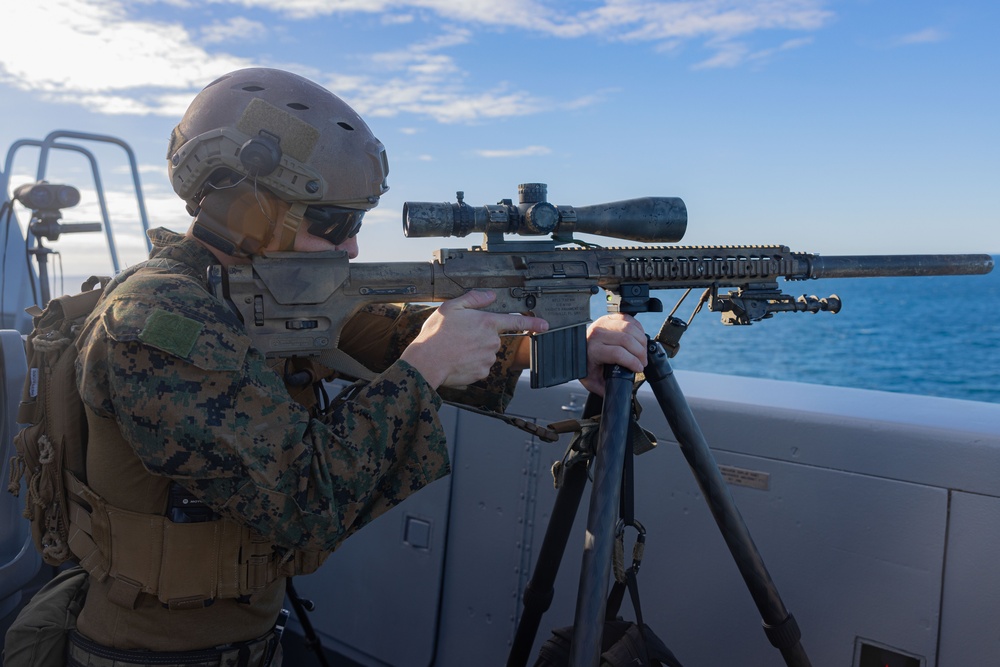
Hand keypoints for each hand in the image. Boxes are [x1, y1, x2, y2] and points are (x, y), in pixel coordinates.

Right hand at [401, 291, 548, 388]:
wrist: (427, 362)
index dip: (533, 323)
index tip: (545, 325)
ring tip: (455, 349)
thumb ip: (474, 299)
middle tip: (460, 337)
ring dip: (475, 351)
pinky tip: (457, 360)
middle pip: (493, 338)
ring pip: (486, 353)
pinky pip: (480, 367)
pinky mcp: (482, 373)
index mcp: (487, 323)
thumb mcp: (452, 307)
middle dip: (481, 337)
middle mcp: (492, 341)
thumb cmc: (437, 334)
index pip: (515, 322)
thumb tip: (490, 295)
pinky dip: (471, 364)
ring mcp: (488, 359)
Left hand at [580, 313, 647, 395]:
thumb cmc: (586, 365)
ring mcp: (603, 323)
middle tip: (643, 362)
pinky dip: (638, 327)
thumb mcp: (591, 381)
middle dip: (640, 353)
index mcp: (593, 350)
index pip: (618, 353)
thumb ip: (604, 389)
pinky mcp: (609, 317)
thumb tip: (617, 395)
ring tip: (642, 352)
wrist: (577, 348)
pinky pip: (628, 318)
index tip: (639, 369)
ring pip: (629, 328)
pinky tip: (640, 338)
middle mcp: (597, 334)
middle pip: (626, 339)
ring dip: (641, 340)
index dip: (632, 361)